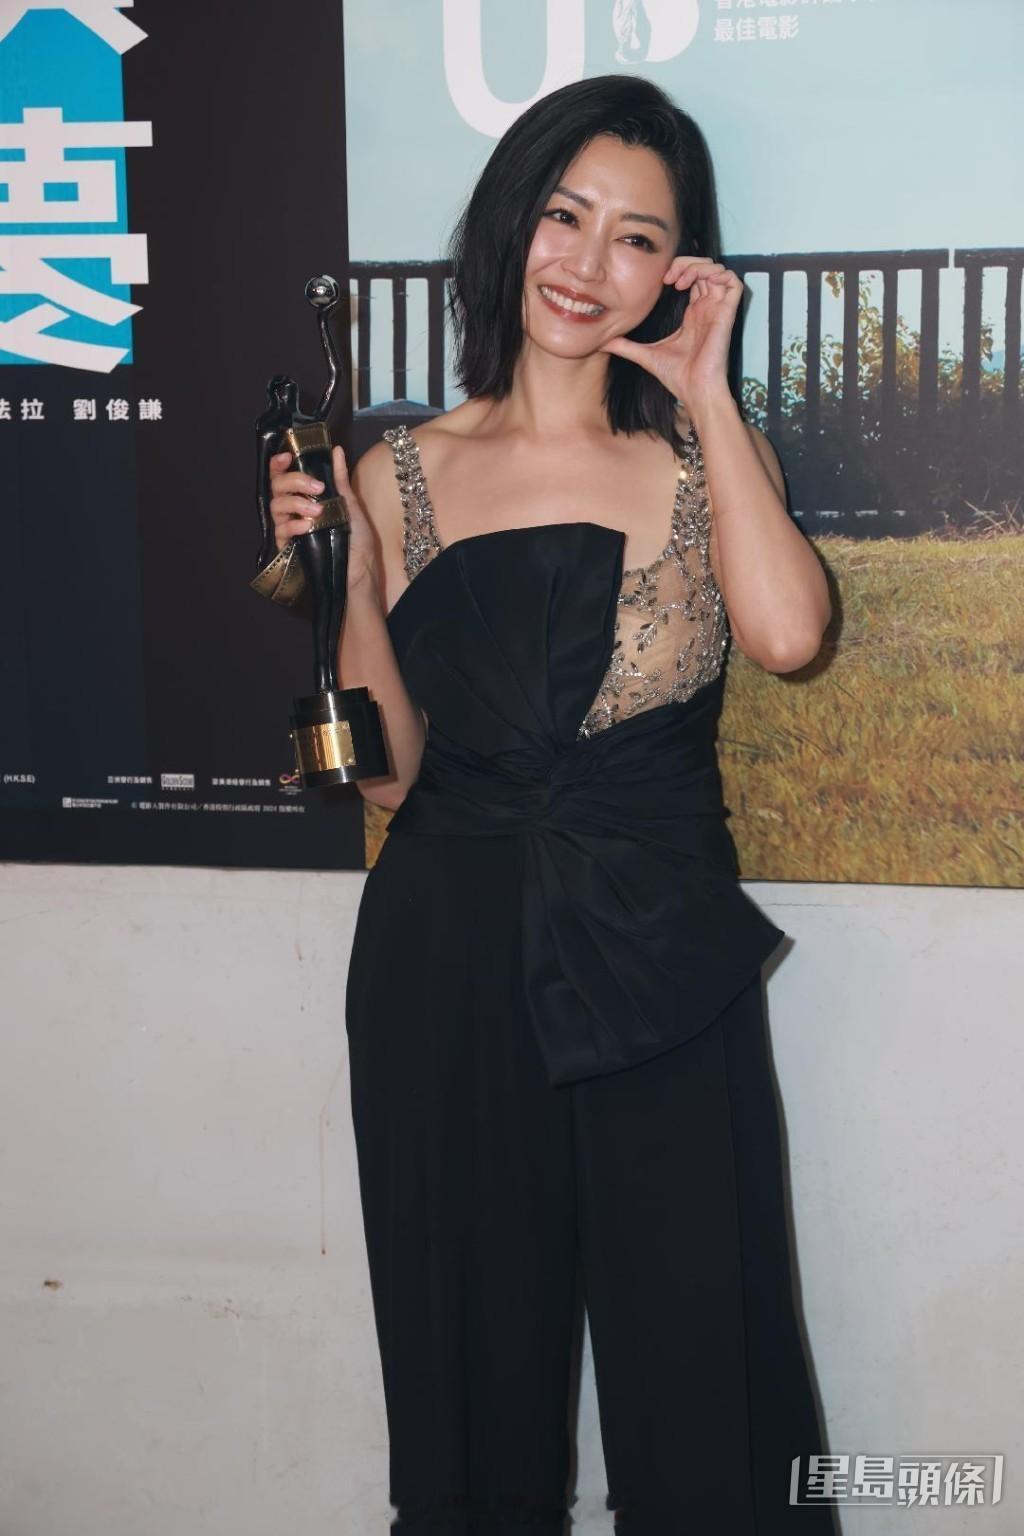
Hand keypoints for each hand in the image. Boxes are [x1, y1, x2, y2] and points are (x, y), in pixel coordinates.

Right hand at [268, 445, 380, 592]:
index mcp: (305, 497)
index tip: (288, 456)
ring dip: (296, 503)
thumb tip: (336, 450)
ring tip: (318, 510)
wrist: (361, 570)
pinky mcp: (288, 547)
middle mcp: (293, 510)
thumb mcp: (350, 503)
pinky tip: (309, 526)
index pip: (283, 475)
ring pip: (276, 506)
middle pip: (277, 487)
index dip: (279, 463)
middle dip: (295, 481)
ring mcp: (289, 527)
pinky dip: (294, 525)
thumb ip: (339, 478)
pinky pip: (282, 530)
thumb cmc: (357, 539)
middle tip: (317, 488)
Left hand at [599, 256, 743, 412]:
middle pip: (704, 268)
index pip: (692, 277)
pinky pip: (733, 281)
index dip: (679, 269)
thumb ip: (625, 346)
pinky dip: (717, 274)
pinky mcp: (727, 313)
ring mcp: (718, 309)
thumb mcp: (644, 355)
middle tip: (668, 277)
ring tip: (680, 280)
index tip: (661, 280)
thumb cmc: (676, 376)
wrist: (693, 391)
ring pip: (718, 269)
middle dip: (686, 263)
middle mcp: (707, 307)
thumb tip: (602, 343)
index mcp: (692, 313)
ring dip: (698, 266)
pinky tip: (696, 284)